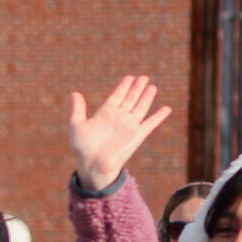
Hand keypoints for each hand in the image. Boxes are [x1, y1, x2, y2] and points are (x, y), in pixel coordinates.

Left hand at [68, 75, 170, 193]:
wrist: (93, 165)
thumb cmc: (82, 148)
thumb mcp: (76, 125)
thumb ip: (77, 109)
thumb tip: (74, 93)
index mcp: (105, 114)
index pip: (117, 96)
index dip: (123, 86)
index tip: (129, 77)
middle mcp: (118, 118)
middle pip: (130, 98)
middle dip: (137, 87)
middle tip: (144, 77)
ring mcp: (129, 126)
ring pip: (141, 107)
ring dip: (147, 97)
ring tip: (152, 86)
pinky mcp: (137, 135)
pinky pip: (150, 123)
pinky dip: (159, 116)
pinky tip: (167, 108)